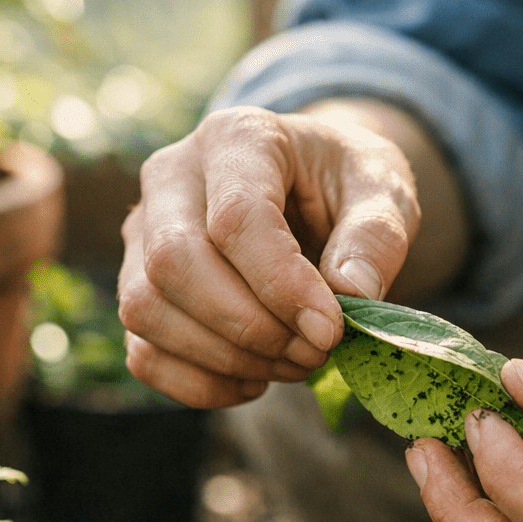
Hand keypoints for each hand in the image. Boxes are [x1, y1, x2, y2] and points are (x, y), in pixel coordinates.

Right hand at [118, 105, 419, 406]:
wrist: (314, 187)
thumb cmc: (346, 184)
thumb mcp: (384, 189)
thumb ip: (376, 235)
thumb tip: (352, 292)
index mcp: (236, 138)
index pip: (235, 218)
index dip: (282, 285)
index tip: (331, 329)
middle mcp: (170, 177)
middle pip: (174, 263)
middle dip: (250, 327)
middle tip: (316, 351)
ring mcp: (143, 233)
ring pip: (146, 309)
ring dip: (226, 358)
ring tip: (295, 363)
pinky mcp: (139, 286)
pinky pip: (142, 351)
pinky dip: (199, 384)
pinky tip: (255, 380)